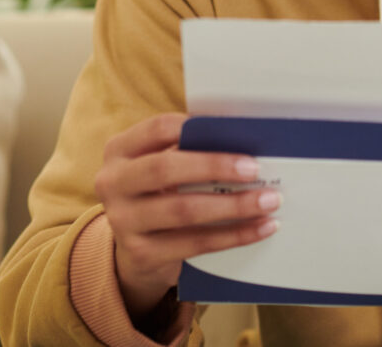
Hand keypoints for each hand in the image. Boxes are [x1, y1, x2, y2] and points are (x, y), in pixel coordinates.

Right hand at [94, 112, 279, 319]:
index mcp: (119, 150)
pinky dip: (234, 235)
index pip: (157, 129)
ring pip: (183, 210)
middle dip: (214, 167)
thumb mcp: (164, 163)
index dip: (194, 128)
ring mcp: (123, 221)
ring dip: (233, 206)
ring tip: (269, 201)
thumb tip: (243, 136)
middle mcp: (112, 183)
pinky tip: (262, 227)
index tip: (233, 131)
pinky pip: (195, 244)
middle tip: (255, 168)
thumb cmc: (162, 189)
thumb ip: (190, 148)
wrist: (138, 247)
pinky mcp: (142, 254)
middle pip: (164, 169)